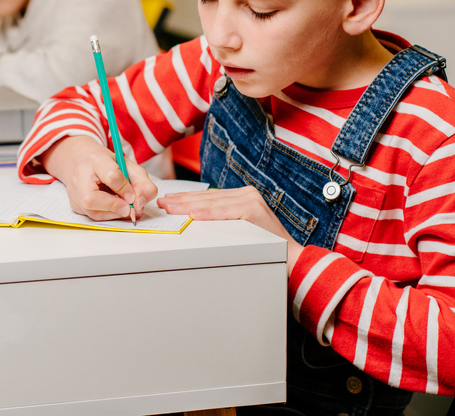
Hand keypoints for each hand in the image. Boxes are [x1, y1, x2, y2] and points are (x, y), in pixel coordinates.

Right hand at [39, 136, 158, 220]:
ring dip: (114, 213)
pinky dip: (108, 214)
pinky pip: (93, 216)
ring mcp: (74, 193)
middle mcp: (79, 176)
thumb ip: (143, 184)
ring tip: (123, 205)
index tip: (132, 195)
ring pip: (93, 213)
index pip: (111, 176)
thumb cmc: (109, 165)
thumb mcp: (131, 168)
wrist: (85, 162)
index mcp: (96, 160)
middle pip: (91, 199)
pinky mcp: (74, 205)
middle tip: (129, 208)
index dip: (125, 189)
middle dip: (114, 207)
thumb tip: (140, 203)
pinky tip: (113, 206)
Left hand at [158, 185, 303, 270]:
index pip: (208, 197)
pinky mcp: (254, 209)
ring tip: (170, 208)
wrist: (292, 260)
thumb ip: (224, 221)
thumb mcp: (241, 230)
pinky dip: (207, 213)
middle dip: (182, 201)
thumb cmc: (266, 249)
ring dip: (188, 206)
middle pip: (207, 198)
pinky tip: (192, 215)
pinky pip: (224, 212)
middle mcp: (247, 194)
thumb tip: (196, 220)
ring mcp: (251, 200)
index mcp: (243, 196)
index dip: (186, 199)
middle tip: (162, 204)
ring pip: (212, 203)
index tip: (168, 202)